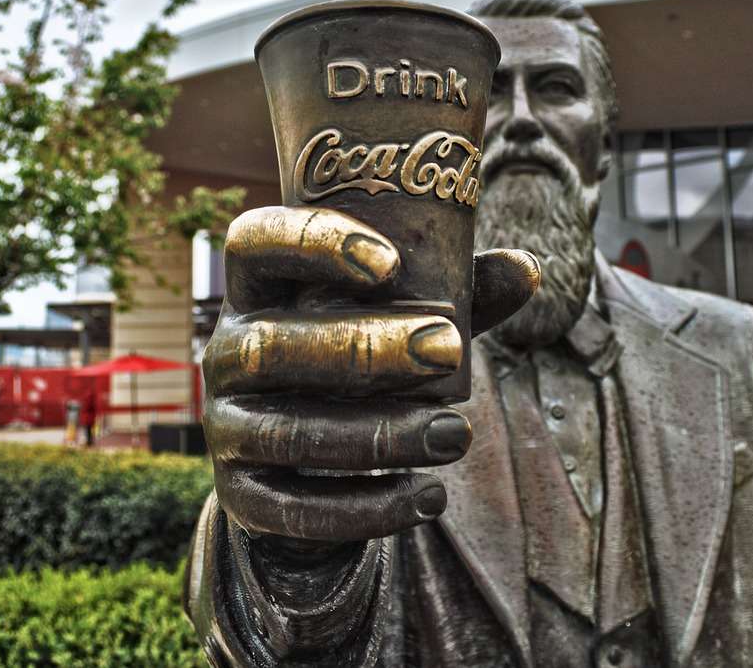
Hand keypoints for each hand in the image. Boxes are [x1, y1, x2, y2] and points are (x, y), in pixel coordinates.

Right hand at [204, 205, 537, 542]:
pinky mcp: (239, 495)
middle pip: (272, 343)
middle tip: (448, 350)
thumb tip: (528, 267)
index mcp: (258, 290)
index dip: (311, 245)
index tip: (390, 263)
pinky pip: (291, 509)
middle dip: (365, 349)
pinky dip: (364, 508)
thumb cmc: (364, 366)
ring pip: (288, 431)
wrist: (307, 468)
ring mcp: (224, 426)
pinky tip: (427, 497)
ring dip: (378, 435)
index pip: (255, 243)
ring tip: (455, 435)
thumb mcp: (404, 321)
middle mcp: (227, 352)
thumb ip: (457, 295)